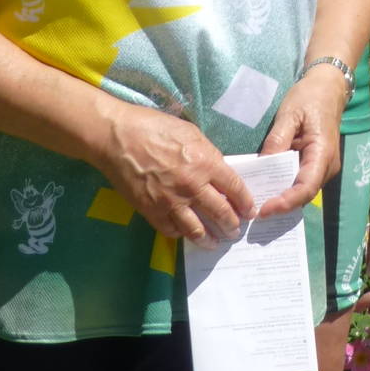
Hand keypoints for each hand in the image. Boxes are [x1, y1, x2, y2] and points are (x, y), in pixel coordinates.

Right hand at [96, 102, 255, 244]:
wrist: (119, 139)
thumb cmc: (156, 127)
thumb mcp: (191, 132)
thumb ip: (208, 154)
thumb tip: (219, 170)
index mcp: (206, 162)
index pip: (234, 188)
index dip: (245, 202)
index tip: (250, 210)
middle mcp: (192, 186)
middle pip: (220, 213)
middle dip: (232, 225)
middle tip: (236, 231)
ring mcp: (171, 203)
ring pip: (197, 230)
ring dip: (210, 239)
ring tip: (216, 242)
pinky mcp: (152, 212)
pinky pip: (172, 231)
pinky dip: (182, 234)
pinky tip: (187, 234)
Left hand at [256, 68, 348, 214]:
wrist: (328, 87)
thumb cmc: (310, 97)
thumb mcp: (289, 114)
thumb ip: (277, 140)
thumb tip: (262, 167)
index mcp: (322, 153)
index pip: (305, 188)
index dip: (285, 203)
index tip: (263, 211)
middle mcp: (327, 166)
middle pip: (304, 195)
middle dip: (281, 206)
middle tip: (254, 213)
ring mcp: (324, 167)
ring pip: (303, 191)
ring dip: (283, 199)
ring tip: (257, 204)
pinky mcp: (317, 165)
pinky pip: (302, 182)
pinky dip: (286, 188)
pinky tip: (269, 189)